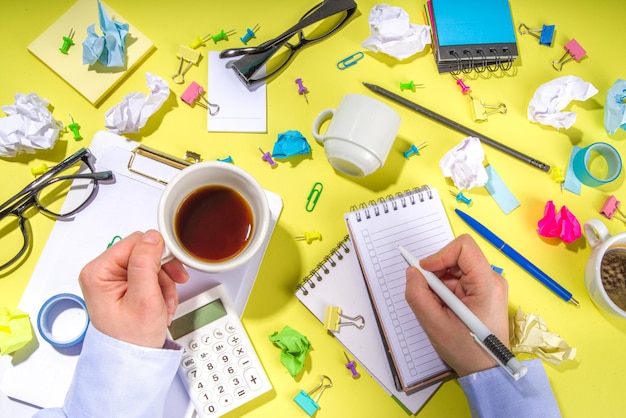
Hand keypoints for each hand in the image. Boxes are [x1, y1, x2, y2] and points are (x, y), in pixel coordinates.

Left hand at [79, 230, 188, 347]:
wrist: (133, 361)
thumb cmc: (132, 339)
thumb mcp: (144, 299)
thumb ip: (146, 264)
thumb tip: (152, 237)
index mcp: (99, 272)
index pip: (135, 242)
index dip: (158, 254)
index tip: (173, 270)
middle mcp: (102, 272)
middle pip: (144, 252)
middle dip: (163, 272)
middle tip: (174, 287)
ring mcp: (113, 280)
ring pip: (150, 264)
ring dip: (164, 283)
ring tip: (165, 303)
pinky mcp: (124, 286)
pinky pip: (150, 275)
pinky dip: (161, 289)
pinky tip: (162, 304)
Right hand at [404, 234, 508, 376]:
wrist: (486, 370)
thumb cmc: (467, 350)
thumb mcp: (435, 325)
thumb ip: (418, 295)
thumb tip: (412, 272)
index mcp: (487, 284)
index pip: (463, 247)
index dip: (440, 255)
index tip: (425, 271)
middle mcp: (491, 279)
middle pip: (458, 256)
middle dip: (437, 271)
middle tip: (428, 293)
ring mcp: (488, 285)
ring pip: (456, 268)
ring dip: (440, 282)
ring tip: (438, 305)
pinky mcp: (483, 291)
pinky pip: (459, 279)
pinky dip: (445, 288)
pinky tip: (444, 307)